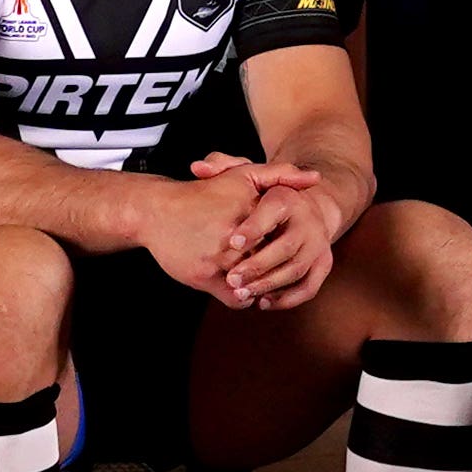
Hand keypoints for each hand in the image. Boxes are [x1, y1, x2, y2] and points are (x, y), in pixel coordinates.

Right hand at [139, 167, 298, 306]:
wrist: (155, 211)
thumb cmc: (202, 194)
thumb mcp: (241, 176)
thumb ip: (280, 174)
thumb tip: (316, 179)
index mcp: (250, 210)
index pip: (285, 236)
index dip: (286, 244)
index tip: (285, 246)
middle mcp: (235, 234)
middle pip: (272, 261)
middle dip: (276, 268)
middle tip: (279, 270)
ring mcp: (219, 258)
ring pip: (257, 282)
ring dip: (261, 286)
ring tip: (263, 282)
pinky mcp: (204, 276)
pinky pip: (236, 297)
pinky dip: (242, 297)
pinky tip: (242, 289)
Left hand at [193, 158, 340, 310]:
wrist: (303, 210)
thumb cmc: (263, 195)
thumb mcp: (244, 175)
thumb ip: (220, 166)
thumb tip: (197, 168)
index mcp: (288, 197)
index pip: (273, 212)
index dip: (253, 229)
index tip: (231, 243)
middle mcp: (309, 220)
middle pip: (287, 246)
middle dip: (258, 264)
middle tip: (231, 278)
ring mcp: (319, 244)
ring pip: (297, 269)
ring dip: (268, 284)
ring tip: (241, 293)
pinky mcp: (323, 264)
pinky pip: (308, 287)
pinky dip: (286, 298)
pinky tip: (262, 302)